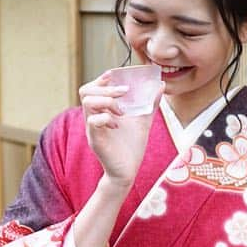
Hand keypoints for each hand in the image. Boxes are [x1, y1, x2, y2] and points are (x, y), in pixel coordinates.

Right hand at [79, 72, 163, 186]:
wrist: (129, 170)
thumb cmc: (132, 146)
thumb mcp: (144, 120)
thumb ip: (150, 103)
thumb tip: (161, 85)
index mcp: (102, 110)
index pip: (92, 87)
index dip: (101, 78)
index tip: (115, 75)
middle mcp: (94, 116)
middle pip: (86, 91)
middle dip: (106, 87)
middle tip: (124, 92)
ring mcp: (92, 128)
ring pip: (87, 103)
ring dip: (107, 101)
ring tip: (122, 111)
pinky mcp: (95, 139)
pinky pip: (93, 121)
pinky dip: (107, 119)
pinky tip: (118, 125)